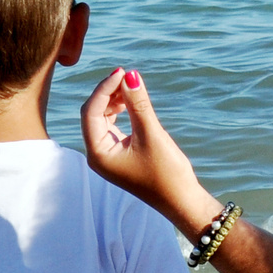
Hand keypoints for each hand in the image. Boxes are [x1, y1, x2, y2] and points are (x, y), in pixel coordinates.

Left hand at [80, 68, 217, 235]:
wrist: (181, 201)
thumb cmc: (167, 172)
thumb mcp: (152, 134)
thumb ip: (139, 104)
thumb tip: (130, 75)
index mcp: (98, 153)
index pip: (91, 112)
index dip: (104, 89)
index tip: (122, 72)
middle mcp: (97, 155)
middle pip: (93, 114)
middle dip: (108, 93)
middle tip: (128, 76)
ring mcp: (107, 155)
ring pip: (101, 119)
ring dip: (114, 101)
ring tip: (131, 88)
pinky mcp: (119, 154)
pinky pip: (112, 127)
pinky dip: (120, 112)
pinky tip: (131, 103)